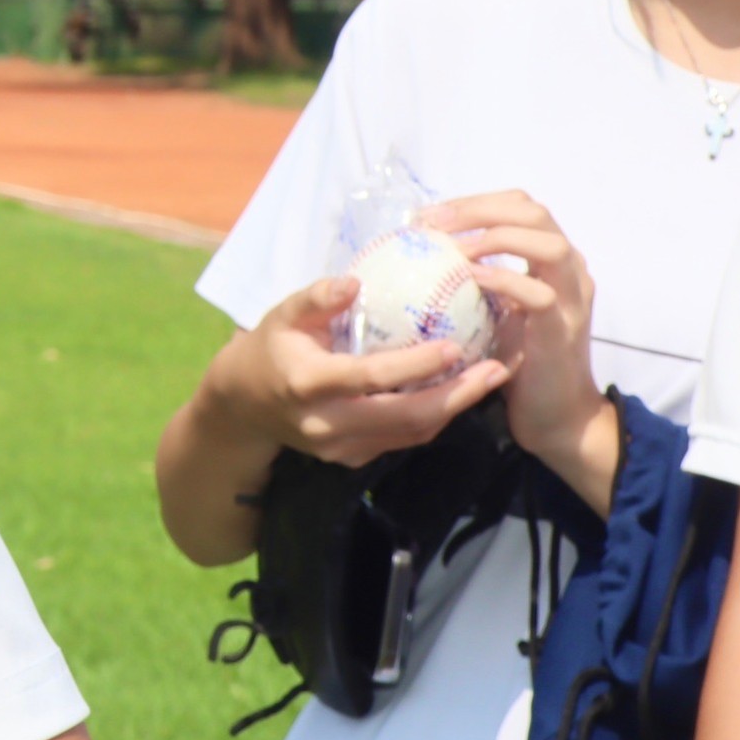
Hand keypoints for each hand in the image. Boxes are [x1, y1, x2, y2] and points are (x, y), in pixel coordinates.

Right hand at [203, 276, 511, 470]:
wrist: (243, 406)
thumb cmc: (269, 347)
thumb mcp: (282, 314)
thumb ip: (317, 298)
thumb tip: (356, 280)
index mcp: (307, 383)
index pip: (369, 377)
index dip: (415, 365)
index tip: (454, 346)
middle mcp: (325, 423)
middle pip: (404, 417)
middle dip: (457, 396)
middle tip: (496, 369)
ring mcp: (340, 447)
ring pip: (410, 434)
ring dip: (454, 409)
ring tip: (490, 379)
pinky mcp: (351, 459)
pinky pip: (402, 441)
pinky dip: (434, 418)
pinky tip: (458, 393)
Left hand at [424, 190, 616, 511]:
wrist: (555, 417)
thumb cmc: (517, 360)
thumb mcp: (493, 308)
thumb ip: (475, 277)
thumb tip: (420, 253)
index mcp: (552, 260)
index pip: (520, 205)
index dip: (475, 201)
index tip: (431, 214)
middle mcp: (569, 271)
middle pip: (534, 212)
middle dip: (479, 210)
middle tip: (434, 224)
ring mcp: (570, 299)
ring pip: (548, 244)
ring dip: (494, 237)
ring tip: (451, 248)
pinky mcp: (561, 330)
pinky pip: (537, 295)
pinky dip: (500, 280)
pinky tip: (467, 279)